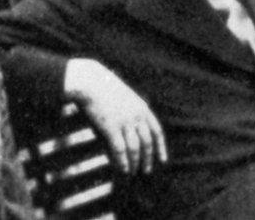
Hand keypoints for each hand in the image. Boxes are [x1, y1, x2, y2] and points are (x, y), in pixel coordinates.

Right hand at [64, 59, 167, 174]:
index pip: (157, 131)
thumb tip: (129, 137)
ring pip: (135, 148)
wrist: (91, 82)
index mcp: (143, 108)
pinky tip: (123, 170)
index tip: (163, 160)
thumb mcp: (123, 101)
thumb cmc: (105, 91)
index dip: (160, 147)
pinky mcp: (111, 127)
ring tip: (132, 172)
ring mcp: (125, 121)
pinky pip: (120, 149)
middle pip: (147, 142)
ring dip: (135, 163)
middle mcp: (137, 115)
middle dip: (148, 158)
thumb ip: (129, 117)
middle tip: (146, 170)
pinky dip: (123, 161)